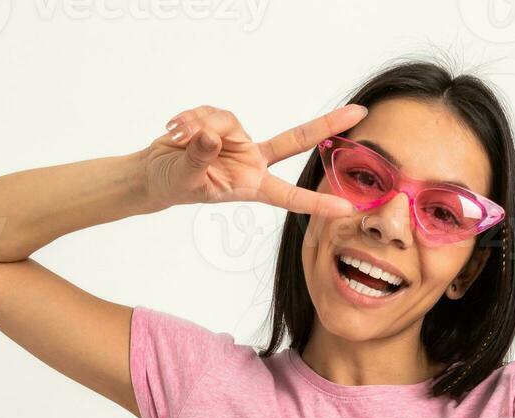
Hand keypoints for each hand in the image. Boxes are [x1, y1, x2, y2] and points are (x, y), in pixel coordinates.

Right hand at [142, 103, 365, 216]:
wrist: (155, 171)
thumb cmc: (174, 184)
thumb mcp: (185, 179)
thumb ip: (199, 158)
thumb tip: (210, 135)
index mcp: (251, 185)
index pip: (289, 195)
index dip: (317, 202)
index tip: (346, 208)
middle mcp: (252, 161)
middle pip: (295, 140)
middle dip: (326, 124)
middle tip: (359, 112)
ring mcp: (238, 140)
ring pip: (228, 121)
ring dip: (199, 125)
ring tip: (178, 137)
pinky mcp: (221, 123)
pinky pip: (211, 112)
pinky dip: (190, 118)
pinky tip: (176, 129)